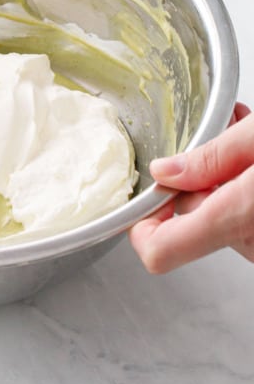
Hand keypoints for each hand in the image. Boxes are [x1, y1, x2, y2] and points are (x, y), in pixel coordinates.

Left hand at [129, 103, 253, 271]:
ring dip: (222, 173)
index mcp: (234, 218)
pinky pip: (242, 212)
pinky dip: (241, 183)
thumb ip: (212, 156)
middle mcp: (249, 240)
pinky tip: (253, 152)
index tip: (146, 193)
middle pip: (190, 219)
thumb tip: (165, 171)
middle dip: (196, 174)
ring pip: (218, 211)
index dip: (141, 224)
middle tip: (217, 132)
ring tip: (241, 132)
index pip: (159, 251)